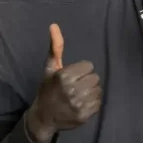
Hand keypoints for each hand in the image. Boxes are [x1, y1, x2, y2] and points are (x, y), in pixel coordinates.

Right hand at [26, 24, 101, 142]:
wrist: (43, 117)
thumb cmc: (47, 89)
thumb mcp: (49, 68)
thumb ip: (55, 47)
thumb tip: (54, 25)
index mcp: (64, 76)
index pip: (89, 66)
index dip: (82, 70)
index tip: (74, 76)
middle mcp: (72, 90)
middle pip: (95, 77)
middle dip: (87, 80)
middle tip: (77, 85)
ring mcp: (79, 104)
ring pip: (98, 90)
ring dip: (91, 91)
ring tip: (80, 94)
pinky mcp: (84, 116)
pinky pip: (99, 103)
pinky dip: (93, 103)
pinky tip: (83, 103)